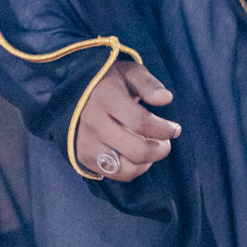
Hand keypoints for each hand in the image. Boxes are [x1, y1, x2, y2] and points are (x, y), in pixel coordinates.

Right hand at [74, 59, 180, 180]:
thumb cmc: (107, 81)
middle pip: (137, 150)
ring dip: (146, 162)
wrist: (71, 93)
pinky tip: (136, 157)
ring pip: (126, 167)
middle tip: (165, 143)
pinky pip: (115, 174)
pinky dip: (132, 170)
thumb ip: (148, 83)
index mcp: (106, 98)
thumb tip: (165, 98)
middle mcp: (95, 123)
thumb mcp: (127, 71)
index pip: (142, 122)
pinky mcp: (83, 157)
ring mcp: (87, 143)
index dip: (164, 130)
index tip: (175, 129)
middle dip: (160, 150)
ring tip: (150, 149)